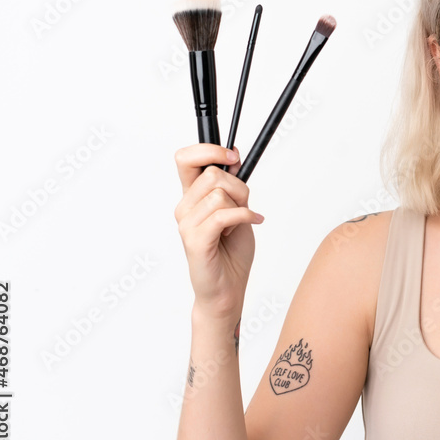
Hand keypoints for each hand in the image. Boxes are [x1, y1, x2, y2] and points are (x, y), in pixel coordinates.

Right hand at [173, 144, 263, 319]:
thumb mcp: (238, 211)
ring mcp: (187, 224)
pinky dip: (245, 217)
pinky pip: (223, 215)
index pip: (185, 159)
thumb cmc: (231, 254)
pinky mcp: (195, 240)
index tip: (232, 155)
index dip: (208, 150)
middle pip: (213, 175)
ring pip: (220, 194)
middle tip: (245, 207)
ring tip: (241, 224)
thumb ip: (233, 186)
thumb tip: (233, 155)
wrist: (228, 289)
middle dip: (240, 188)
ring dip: (241, 206)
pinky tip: (254, 222)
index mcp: (191, 198)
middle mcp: (184, 209)